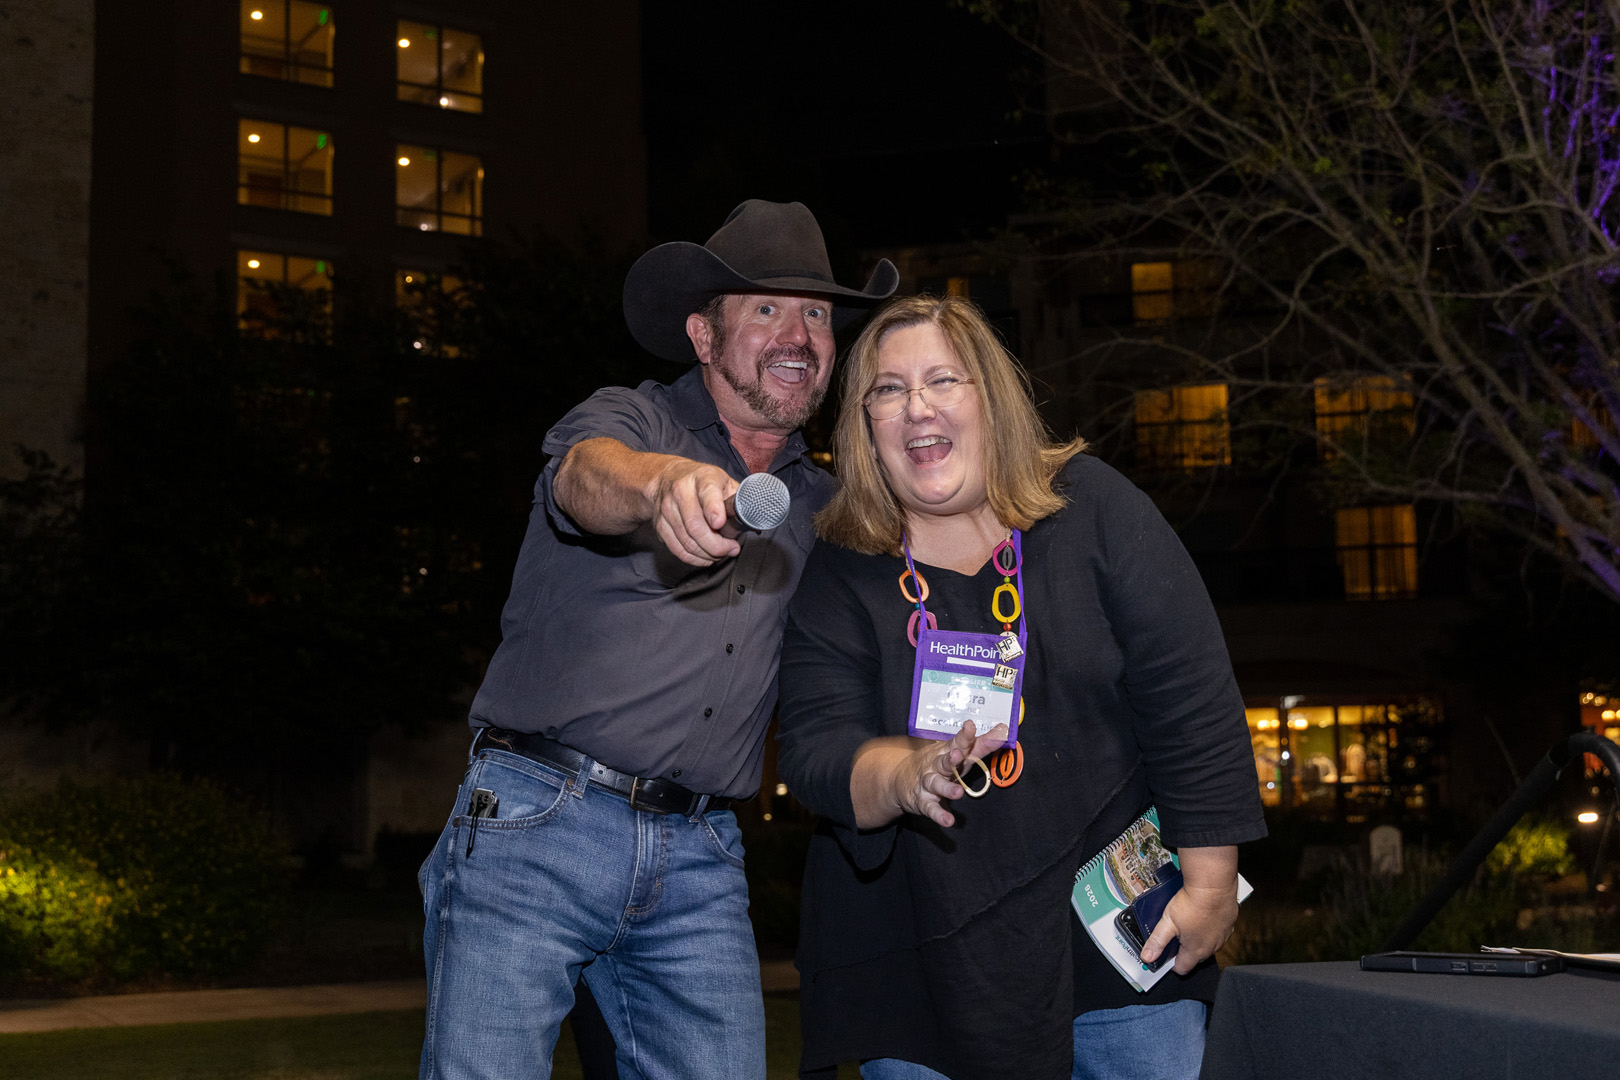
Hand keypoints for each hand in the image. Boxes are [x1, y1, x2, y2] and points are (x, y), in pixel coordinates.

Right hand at [650, 459, 739, 565]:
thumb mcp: (723, 481)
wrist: (666, 478)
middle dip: (717, 545)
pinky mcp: (660, 525)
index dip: (713, 509)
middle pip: (696, 526)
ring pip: (687, 542)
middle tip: (732, 548)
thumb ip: (738, 500)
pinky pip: (678, 550)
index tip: (720, 523)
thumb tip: (755, 521)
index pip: (707, 493)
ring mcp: (667, 509)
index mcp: (702, 478)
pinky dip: (695, 559)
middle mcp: (681, 492)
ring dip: (708, 554)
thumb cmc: (701, 482)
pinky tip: (706, 557)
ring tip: (722, 553)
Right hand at [887, 721, 1009, 828]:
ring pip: (936, 784)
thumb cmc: (937, 765)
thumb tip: (1003, 730)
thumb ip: (981, 744)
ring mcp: (928, 783)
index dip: (964, 735)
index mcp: (946, 752)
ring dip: (946, 788)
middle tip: (957, 755)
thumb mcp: (957, 753)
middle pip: (943, 761)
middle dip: (950, 759)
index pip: (957, 742)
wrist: (901, 780)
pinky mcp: (923, 801)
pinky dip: (939, 815)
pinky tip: (948, 820)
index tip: (970, 725)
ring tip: (958, 793)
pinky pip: (931, 808)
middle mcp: (935, 765)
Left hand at [1139, 879, 1238, 974]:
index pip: (1183, 968)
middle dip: (1185, 950)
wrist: (1213, 885)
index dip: (1172, 963)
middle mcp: (1212, 947)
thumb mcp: (1167, 922)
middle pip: (1195, 957)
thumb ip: (1157, 941)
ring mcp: (1223, 936)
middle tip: (1175, 933)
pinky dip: (1211, 928)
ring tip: (1189, 922)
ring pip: (1208, 945)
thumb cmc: (1192, 903)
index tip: (1166, 954)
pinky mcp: (1230, 924)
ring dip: (1199, 939)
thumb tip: (1147, 956)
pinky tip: (1203, 915)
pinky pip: (1219, 932)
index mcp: (1195, 950)